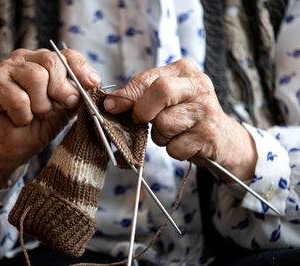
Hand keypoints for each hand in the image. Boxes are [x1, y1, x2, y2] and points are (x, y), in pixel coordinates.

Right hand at [0, 48, 100, 188]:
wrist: (14, 145)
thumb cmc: (40, 124)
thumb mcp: (66, 108)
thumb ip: (77, 94)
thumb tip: (93, 84)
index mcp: (46, 61)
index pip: (68, 55)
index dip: (82, 69)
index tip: (93, 83)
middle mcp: (27, 58)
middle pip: (52, 62)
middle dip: (61, 90)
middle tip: (59, 106)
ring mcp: (8, 68)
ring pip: (36, 77)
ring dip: (41, 105)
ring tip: (36, 114)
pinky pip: (19, 98)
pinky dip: (24, 115)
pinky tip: (20, 119)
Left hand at [104, 59, 256, 181]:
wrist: (223, 137)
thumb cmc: (186, 114)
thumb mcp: (167, 97)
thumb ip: (141, 95)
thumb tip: (111, 103)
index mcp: (185, 70)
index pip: (148, 79)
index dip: (126, 95)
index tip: (111, 106)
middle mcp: (199, 86)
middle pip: (160, 92)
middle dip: (143, 111)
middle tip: (142, 120)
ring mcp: (206, 111)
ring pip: (163, 124)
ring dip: (160, 135)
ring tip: (174, 132)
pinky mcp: (208, 135)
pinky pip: (173, 147)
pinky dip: (173, 149)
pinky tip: (185, 142)